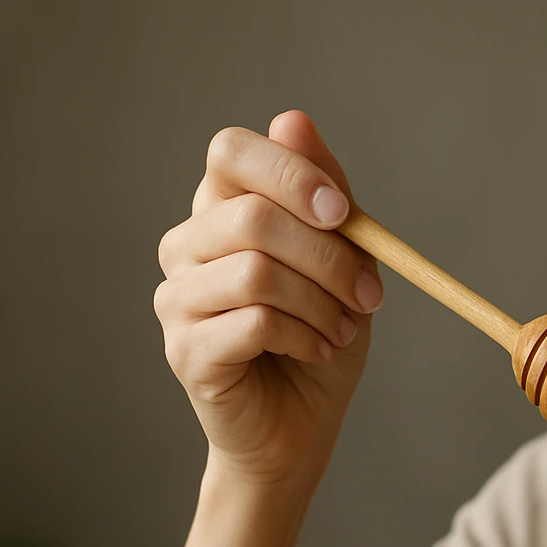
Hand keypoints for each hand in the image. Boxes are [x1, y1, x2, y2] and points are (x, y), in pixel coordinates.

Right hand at [154, 110, 383, 483]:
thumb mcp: (346, 261)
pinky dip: (304, 337)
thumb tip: (294, 120)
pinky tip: (319, 350)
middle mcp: (187, 246)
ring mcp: (177, 297)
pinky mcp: (184, 349)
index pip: (231, 152)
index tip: (344, 213)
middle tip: (369, 295)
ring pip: (256, 272)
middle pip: (253, 217)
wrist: (303, 426)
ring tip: (343, 330)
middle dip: (329, 257)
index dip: (290, 172)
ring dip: (321, 304)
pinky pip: (253, 322)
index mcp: (222, 210)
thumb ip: (326, 196)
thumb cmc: (322, 338)